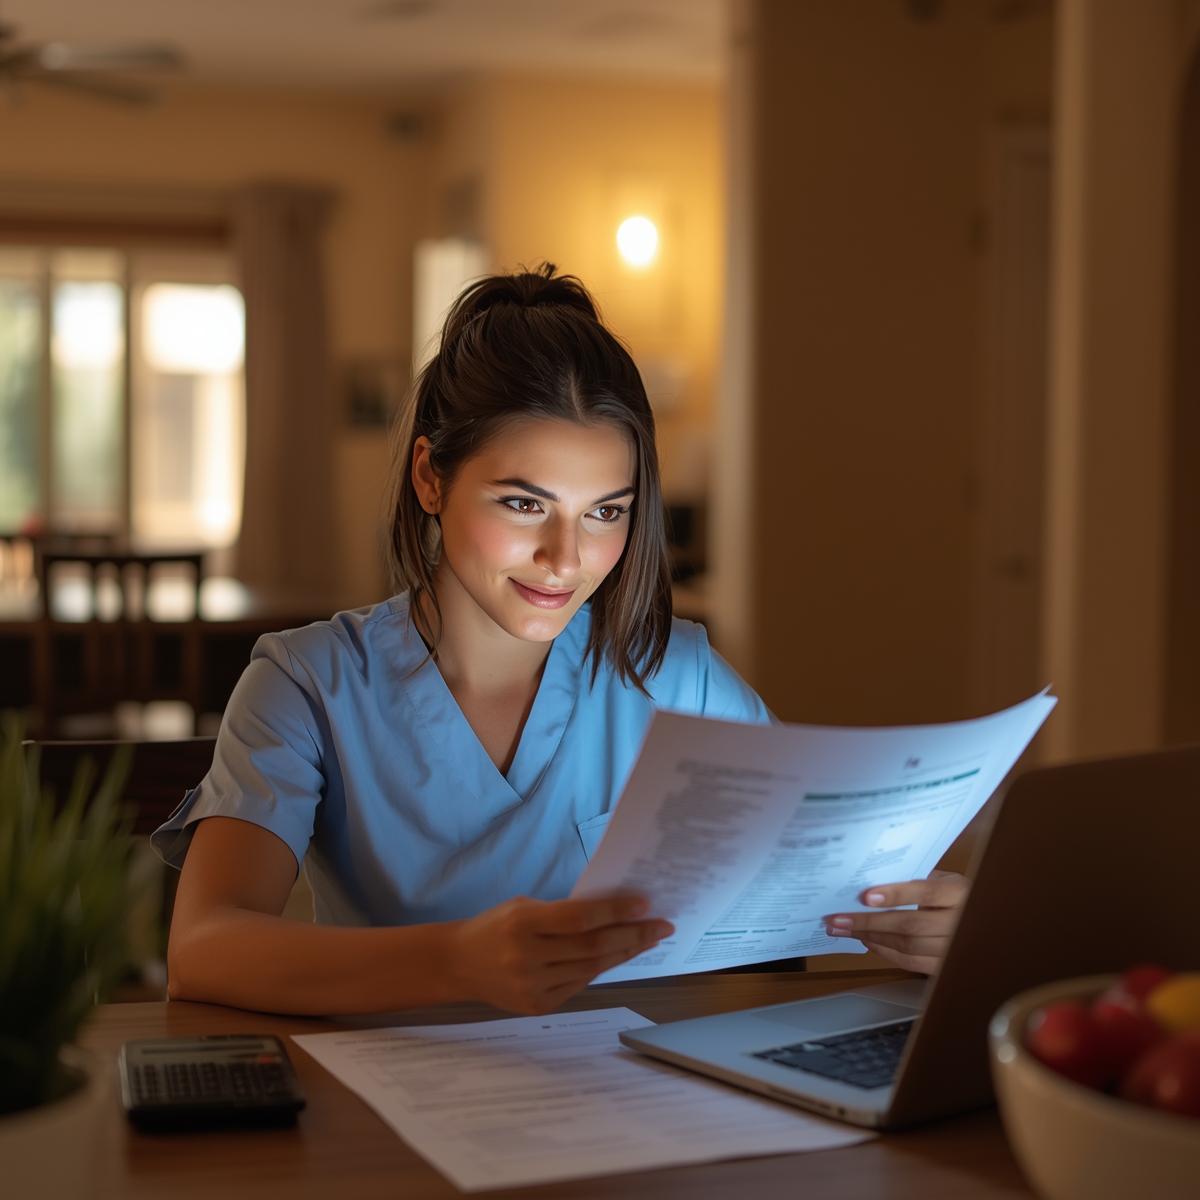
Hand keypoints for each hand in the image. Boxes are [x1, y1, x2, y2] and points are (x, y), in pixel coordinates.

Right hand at [449, 895, 672, 1014]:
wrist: (458, 963)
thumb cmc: (496, 926)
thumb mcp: (524, 908)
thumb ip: (562, 913)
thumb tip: (614, 913)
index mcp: (522, 923)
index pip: (579, 918)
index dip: (615, 912)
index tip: (644, 905)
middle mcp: (526, 957)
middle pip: (592, 947)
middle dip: (633, 935)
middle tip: (661, 926)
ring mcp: (531, 985)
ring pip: (591, 969)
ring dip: (624, 954)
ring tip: (647, 940)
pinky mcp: (536, 1006)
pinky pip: (579, 985)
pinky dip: (600, 969)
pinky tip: (618, 957)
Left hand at [823, 870, 968, 974]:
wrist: (986, 921)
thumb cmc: (955, 894)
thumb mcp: (943, 879)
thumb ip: (915, 879)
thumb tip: (871, 880)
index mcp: (960, 893)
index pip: (926, 893)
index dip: (897, 894)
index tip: (866, 896)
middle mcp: (961, 922)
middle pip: (911, 925)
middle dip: (869, 922)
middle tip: (838, 918)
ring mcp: (955, 949)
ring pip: (908, 947)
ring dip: (871, 938)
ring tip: (845, 930)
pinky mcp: (947, 967)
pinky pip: (911, 963)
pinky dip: (885, 952)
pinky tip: (867, 941)